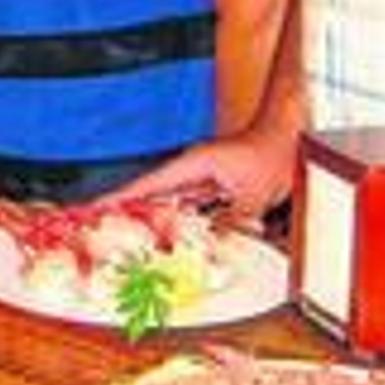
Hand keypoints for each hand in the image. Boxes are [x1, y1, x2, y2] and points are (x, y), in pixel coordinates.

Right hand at [108, 126, 296, 220]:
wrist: (290, 137)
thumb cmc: (272, 154)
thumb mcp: (252, 196)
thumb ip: (229, 224)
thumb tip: (211, 247)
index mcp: (194, 164)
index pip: (148, 184)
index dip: (120, 197)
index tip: (93, 207)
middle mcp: (193, 169)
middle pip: (152, 192)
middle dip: (128, 208)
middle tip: (102, 226)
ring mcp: (203, 176)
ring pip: (170, 200)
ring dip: (153, 215)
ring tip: (130, 233)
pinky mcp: (216, 185)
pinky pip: (190, 204)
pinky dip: (179, 218)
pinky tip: (171, 233)